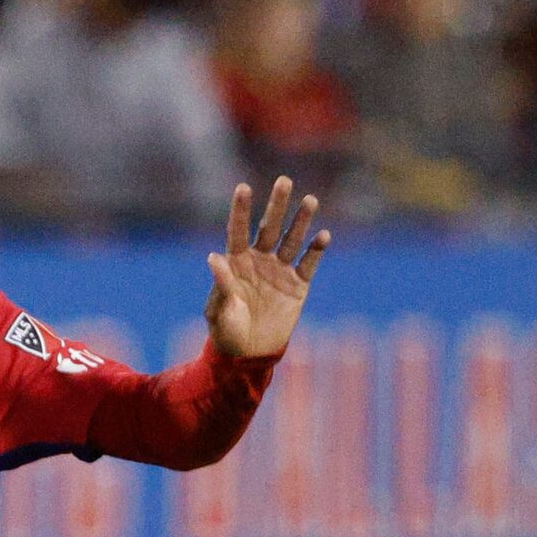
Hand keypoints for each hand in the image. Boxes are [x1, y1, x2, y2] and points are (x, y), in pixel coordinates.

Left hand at [204, 177, 331, 360]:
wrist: (248, 355)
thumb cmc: (226, 333)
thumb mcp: (219, 311)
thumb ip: (221, 285)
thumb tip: (213, 257)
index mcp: (236, 263)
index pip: (238, 231)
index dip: (241, 210)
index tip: (243, 187)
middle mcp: (259, 261)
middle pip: (269, 227)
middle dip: (277, 205)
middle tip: (284, 181)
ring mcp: (280, 271)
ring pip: (292, 240)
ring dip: (301, 221)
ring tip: (310, 200)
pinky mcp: (298, 286)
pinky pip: (309, 264)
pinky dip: (316, 250)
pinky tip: (323, 236)